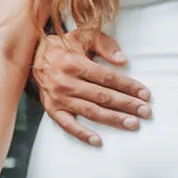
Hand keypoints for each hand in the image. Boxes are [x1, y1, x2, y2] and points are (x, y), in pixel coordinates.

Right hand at [30, 26, 152, 145]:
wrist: (32, 55)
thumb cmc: (64, 45)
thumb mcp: (84, 36)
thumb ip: (105, 45)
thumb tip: (123, 61)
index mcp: (76, 63)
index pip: (107, 78)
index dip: (128, 86)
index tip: (145, 94)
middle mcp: (67, 82)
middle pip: (102, 96)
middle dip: (127, 105)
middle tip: (146, 112)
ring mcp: (59, 98)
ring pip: (91, 111)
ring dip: (113, 119)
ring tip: (132, 124)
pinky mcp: (51, 109)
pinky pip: (67, 125)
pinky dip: (82, 134)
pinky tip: (98, 141)